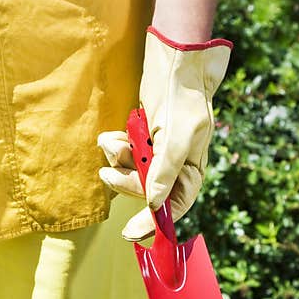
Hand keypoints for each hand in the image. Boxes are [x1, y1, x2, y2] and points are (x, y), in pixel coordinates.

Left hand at [98, 26, 231, 240]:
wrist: (175, 63)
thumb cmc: (182, 99)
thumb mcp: (177, 137)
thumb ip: (165, 172)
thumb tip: (155, 205)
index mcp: (190, 171)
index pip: (172, 207)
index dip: (152, 223)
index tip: (130, 234)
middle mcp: (175, 166)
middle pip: (144, 191)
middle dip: (125, 182)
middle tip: (107, 174)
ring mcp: (158, 153)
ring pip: (131, 171)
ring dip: (117, 159)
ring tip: (111, 141)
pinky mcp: (144, 139)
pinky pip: (125, 153)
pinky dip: (116, 147)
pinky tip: (112, 136)